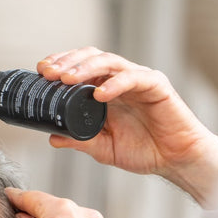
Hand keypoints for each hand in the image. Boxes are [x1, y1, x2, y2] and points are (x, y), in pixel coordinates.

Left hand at [38, 48, 217, 206]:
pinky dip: (115, 83)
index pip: (81, 68)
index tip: (41, 73)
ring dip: (85, 68)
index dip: (61, 66)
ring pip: (109, 62)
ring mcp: (138, 80)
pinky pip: (134, 78)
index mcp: (107, 91)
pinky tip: (99, 94)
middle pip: (91, 57)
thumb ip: (80, 140)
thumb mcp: (103, 148)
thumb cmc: (144, 151)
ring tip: (67, 79)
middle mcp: (121, 80)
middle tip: (48, 73)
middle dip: (67, 62)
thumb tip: (52, 137)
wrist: (175, 159)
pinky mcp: (156, 85)